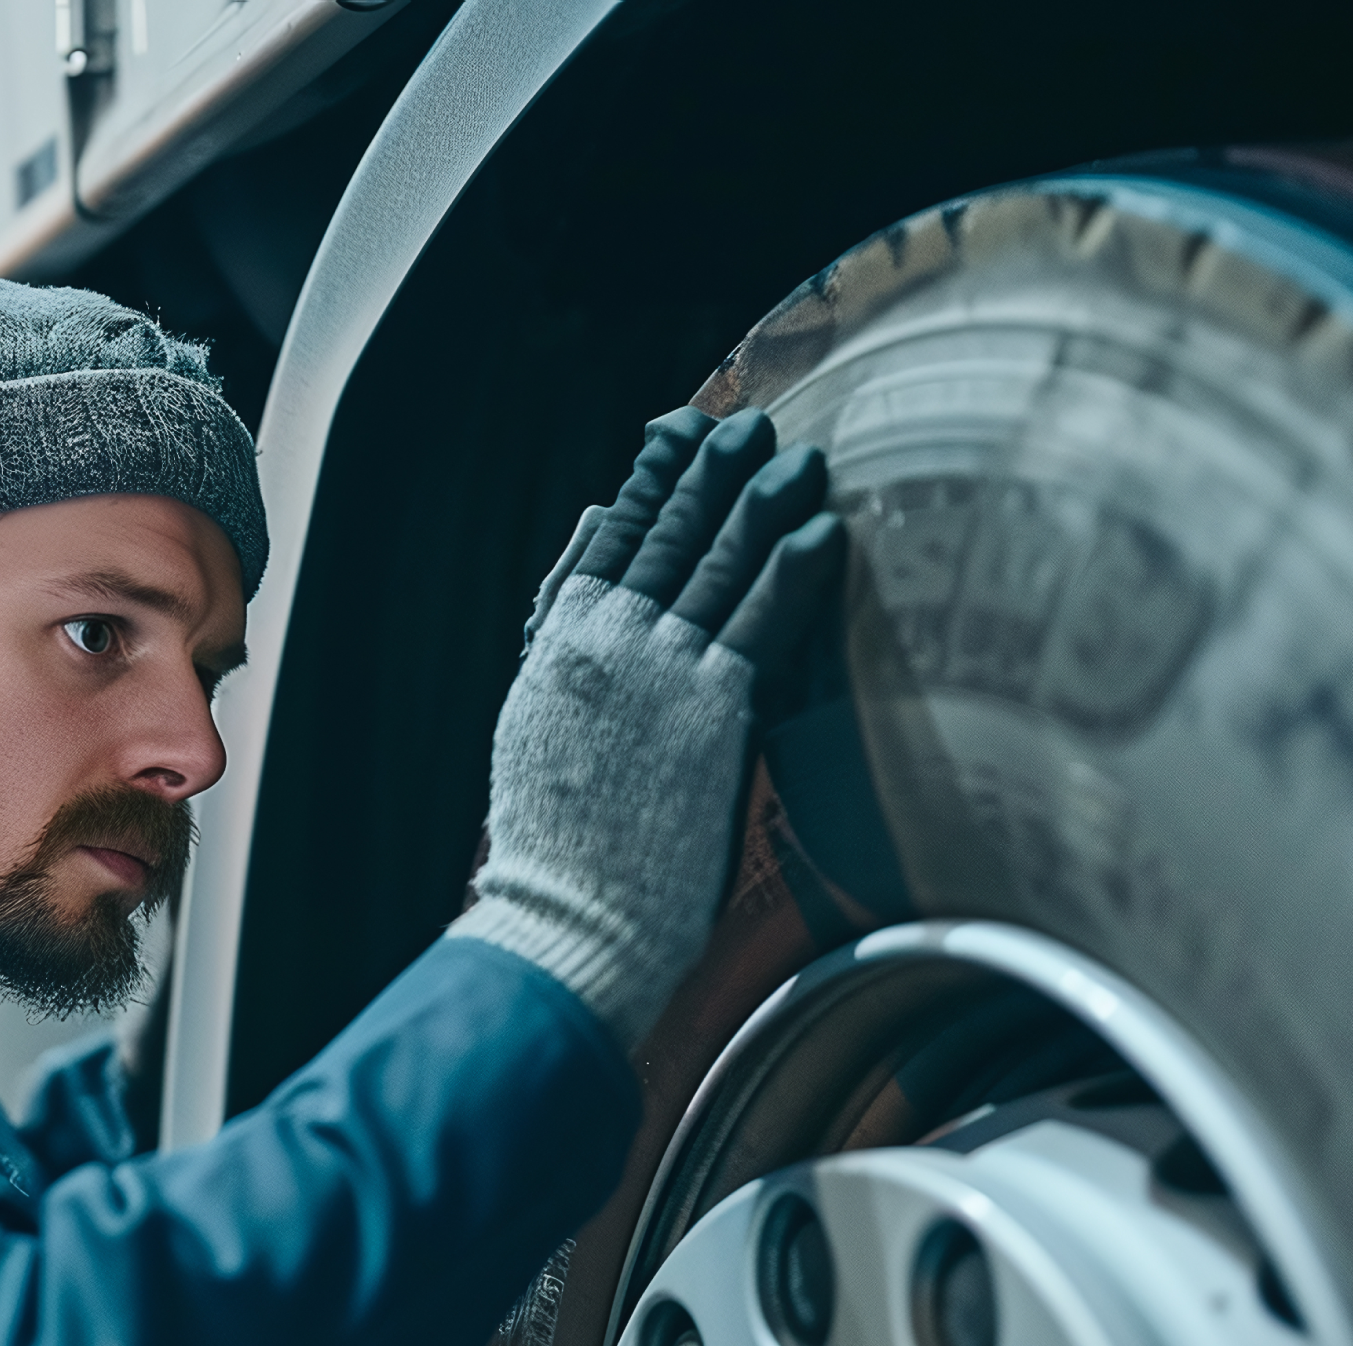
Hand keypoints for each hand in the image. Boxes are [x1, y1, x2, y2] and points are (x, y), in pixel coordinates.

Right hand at [452, 406, 843, 1046]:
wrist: (573, 913)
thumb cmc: (554, 840)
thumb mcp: (531, 717)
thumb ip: (557, 628)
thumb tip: (582, 539)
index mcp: (557, 642)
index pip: (609, 538)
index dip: (648, 480)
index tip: (676, 434)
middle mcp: (605, 638)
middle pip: (667, 533)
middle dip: (712, 472)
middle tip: (754, 424)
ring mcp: (658, 667)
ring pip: (717, 563)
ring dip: (762, 502)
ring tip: (800, 457)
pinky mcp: (710, 706)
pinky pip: (761, 619)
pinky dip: (792, 569)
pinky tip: (820, 531)